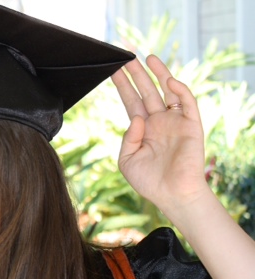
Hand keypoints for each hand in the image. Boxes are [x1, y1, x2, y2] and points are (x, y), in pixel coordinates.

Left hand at [111, 55, 206, 212]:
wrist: (173, 195)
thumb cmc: (149, 181)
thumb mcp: (127, 160)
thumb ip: (128, 138)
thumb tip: (136, 118)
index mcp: (143, 129)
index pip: (131, 101)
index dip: (123, 85)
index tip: (113, 70)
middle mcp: (159, 122)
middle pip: (146, 91)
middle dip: (137, 74)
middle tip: (126, 56)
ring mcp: (175, 122)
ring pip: (167, 91)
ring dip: (159, 74)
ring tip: (147, 57)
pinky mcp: (191, 125)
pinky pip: (186, 103)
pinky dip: (179, 90)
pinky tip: (167, 81)